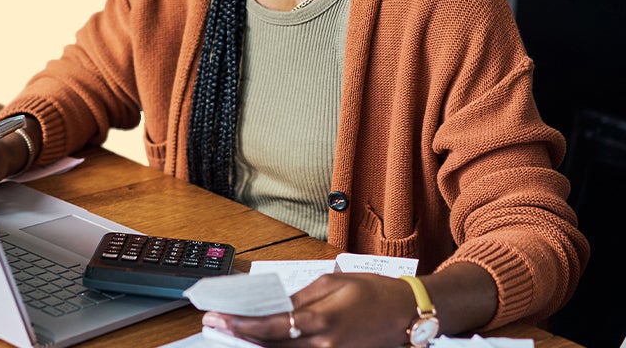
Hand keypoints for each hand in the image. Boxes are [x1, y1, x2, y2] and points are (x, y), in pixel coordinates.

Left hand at [202, 273, 416, 346]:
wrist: (409, 312)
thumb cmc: (375, 292)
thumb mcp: (333, 283)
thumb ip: (300, 297)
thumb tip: (273, 305)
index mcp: (321, 320)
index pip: (271, 327)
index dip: (242, 325)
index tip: (219, 319)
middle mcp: (324, 346)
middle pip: (273, 347)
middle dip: (242, 337)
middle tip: (215, 327)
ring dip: (259, 346)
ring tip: (235, 334)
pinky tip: (265, 342)